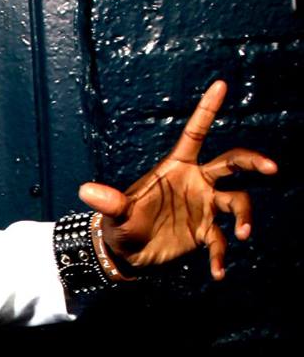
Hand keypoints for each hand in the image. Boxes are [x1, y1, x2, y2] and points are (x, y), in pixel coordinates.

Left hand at [78, 80, 277, 281]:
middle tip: (271, 168)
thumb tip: (84, 191)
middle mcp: (197, 183)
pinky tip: (217, 273)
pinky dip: (221, 256)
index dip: (206, 110)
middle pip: (232, 164)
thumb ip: (108, 201)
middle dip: (253, 162)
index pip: (195, 134)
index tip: (220, 84)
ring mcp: (204, 207)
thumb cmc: (120, 225)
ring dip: (243, 217)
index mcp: (176, 168)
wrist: (126, 253)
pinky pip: (220, 241)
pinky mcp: (205, 232)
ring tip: (241, 235)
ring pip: (236, 202)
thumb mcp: (114, 214)